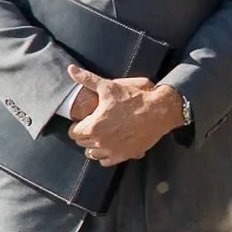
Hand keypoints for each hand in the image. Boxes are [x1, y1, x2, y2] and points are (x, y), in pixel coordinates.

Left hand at [67, 64, 184, 165]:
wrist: (159, 111)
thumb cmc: (134, 99)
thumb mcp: (109, 86)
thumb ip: (87, 79)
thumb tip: (71, 69)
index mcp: (94, 126)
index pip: (73, 133)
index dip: (76, 125)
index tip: (83, 120)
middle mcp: (101, 142)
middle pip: (82, 144)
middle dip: (85, 135)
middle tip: (92, 125)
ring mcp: (113, 150)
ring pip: (93, 154)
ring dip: (93, 146)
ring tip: (100, 136)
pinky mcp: (125, 155)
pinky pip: (107, 161)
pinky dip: (106, 155)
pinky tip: (110, 145)